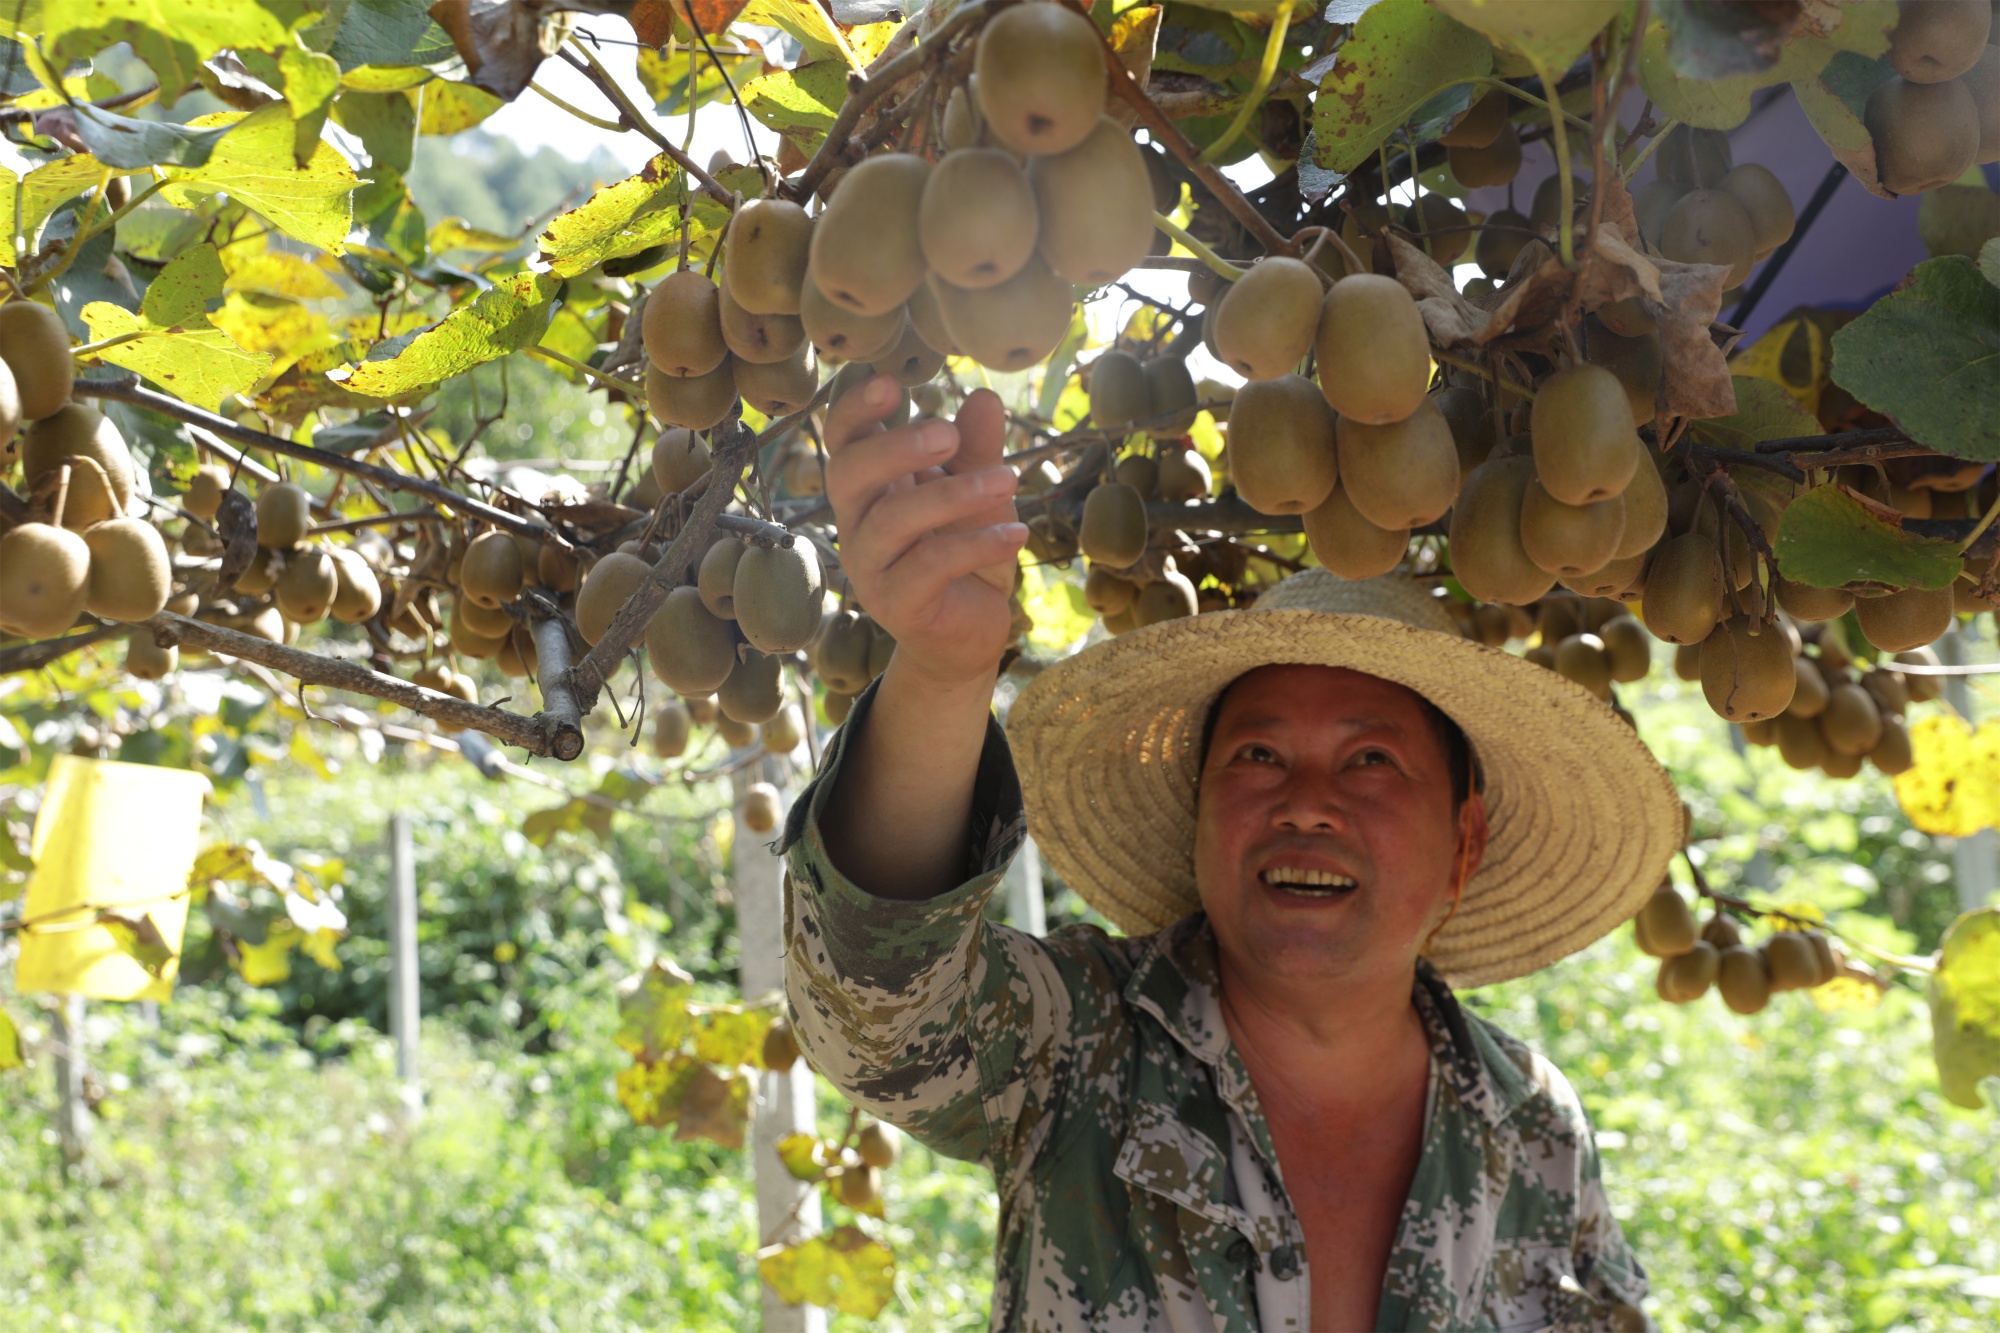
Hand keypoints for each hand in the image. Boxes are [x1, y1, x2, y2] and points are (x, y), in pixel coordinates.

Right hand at [823, 376, 1025, 690]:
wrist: (971, 633)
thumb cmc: (965, 556)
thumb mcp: (978, 496)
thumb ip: (977, 451)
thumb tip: (984, 396)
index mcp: (870, 490)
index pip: (843, 443)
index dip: (854, 410)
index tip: (890, 382)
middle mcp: (859, 525)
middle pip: (848, 476)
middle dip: (895, 448)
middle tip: (948, 432)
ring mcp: (872, 568)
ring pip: (893, 522)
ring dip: (953, 495)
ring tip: (1008, 481)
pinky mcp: (898, 605)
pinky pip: (929, 567)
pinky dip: (976, 545)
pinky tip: (1017, 533)